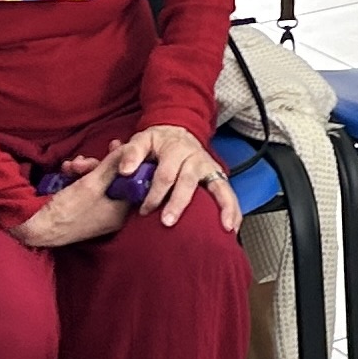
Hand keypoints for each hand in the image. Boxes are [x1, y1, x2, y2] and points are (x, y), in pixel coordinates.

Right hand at [9, 157, 133, 249]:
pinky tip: (65, 171)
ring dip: (83, 170)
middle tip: (84, 159)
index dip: (124, 163)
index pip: (131, 182)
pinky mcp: (82, 211)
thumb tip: (129, 149)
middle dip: (95, 165)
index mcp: (120, 212)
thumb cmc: (67, 208)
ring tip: (70, 166)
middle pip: (112, 181)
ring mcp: (97, 214)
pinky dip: (77, 179)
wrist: (36, 228)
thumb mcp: (92, 183)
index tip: (115, 147)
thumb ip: (112, 165)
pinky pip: (86, 189)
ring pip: (97, 183)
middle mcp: (112, 215)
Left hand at [111, 123, 240, 232]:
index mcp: (175, 149)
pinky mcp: (218, 176)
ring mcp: (209, 167)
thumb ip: (131, 153)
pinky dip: (233, 210)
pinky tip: (232, 227)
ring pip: (218, 187)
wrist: (179, 131)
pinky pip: (228, 193)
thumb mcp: (142, 140)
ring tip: (222, 227)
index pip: (164, 174)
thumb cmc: (158, 142)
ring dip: (221, 208)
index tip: (143, 211)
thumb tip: (124, 170)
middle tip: (168, 222)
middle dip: (178, 203)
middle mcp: (195, 157)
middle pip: (188, 182)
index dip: (154, 194)